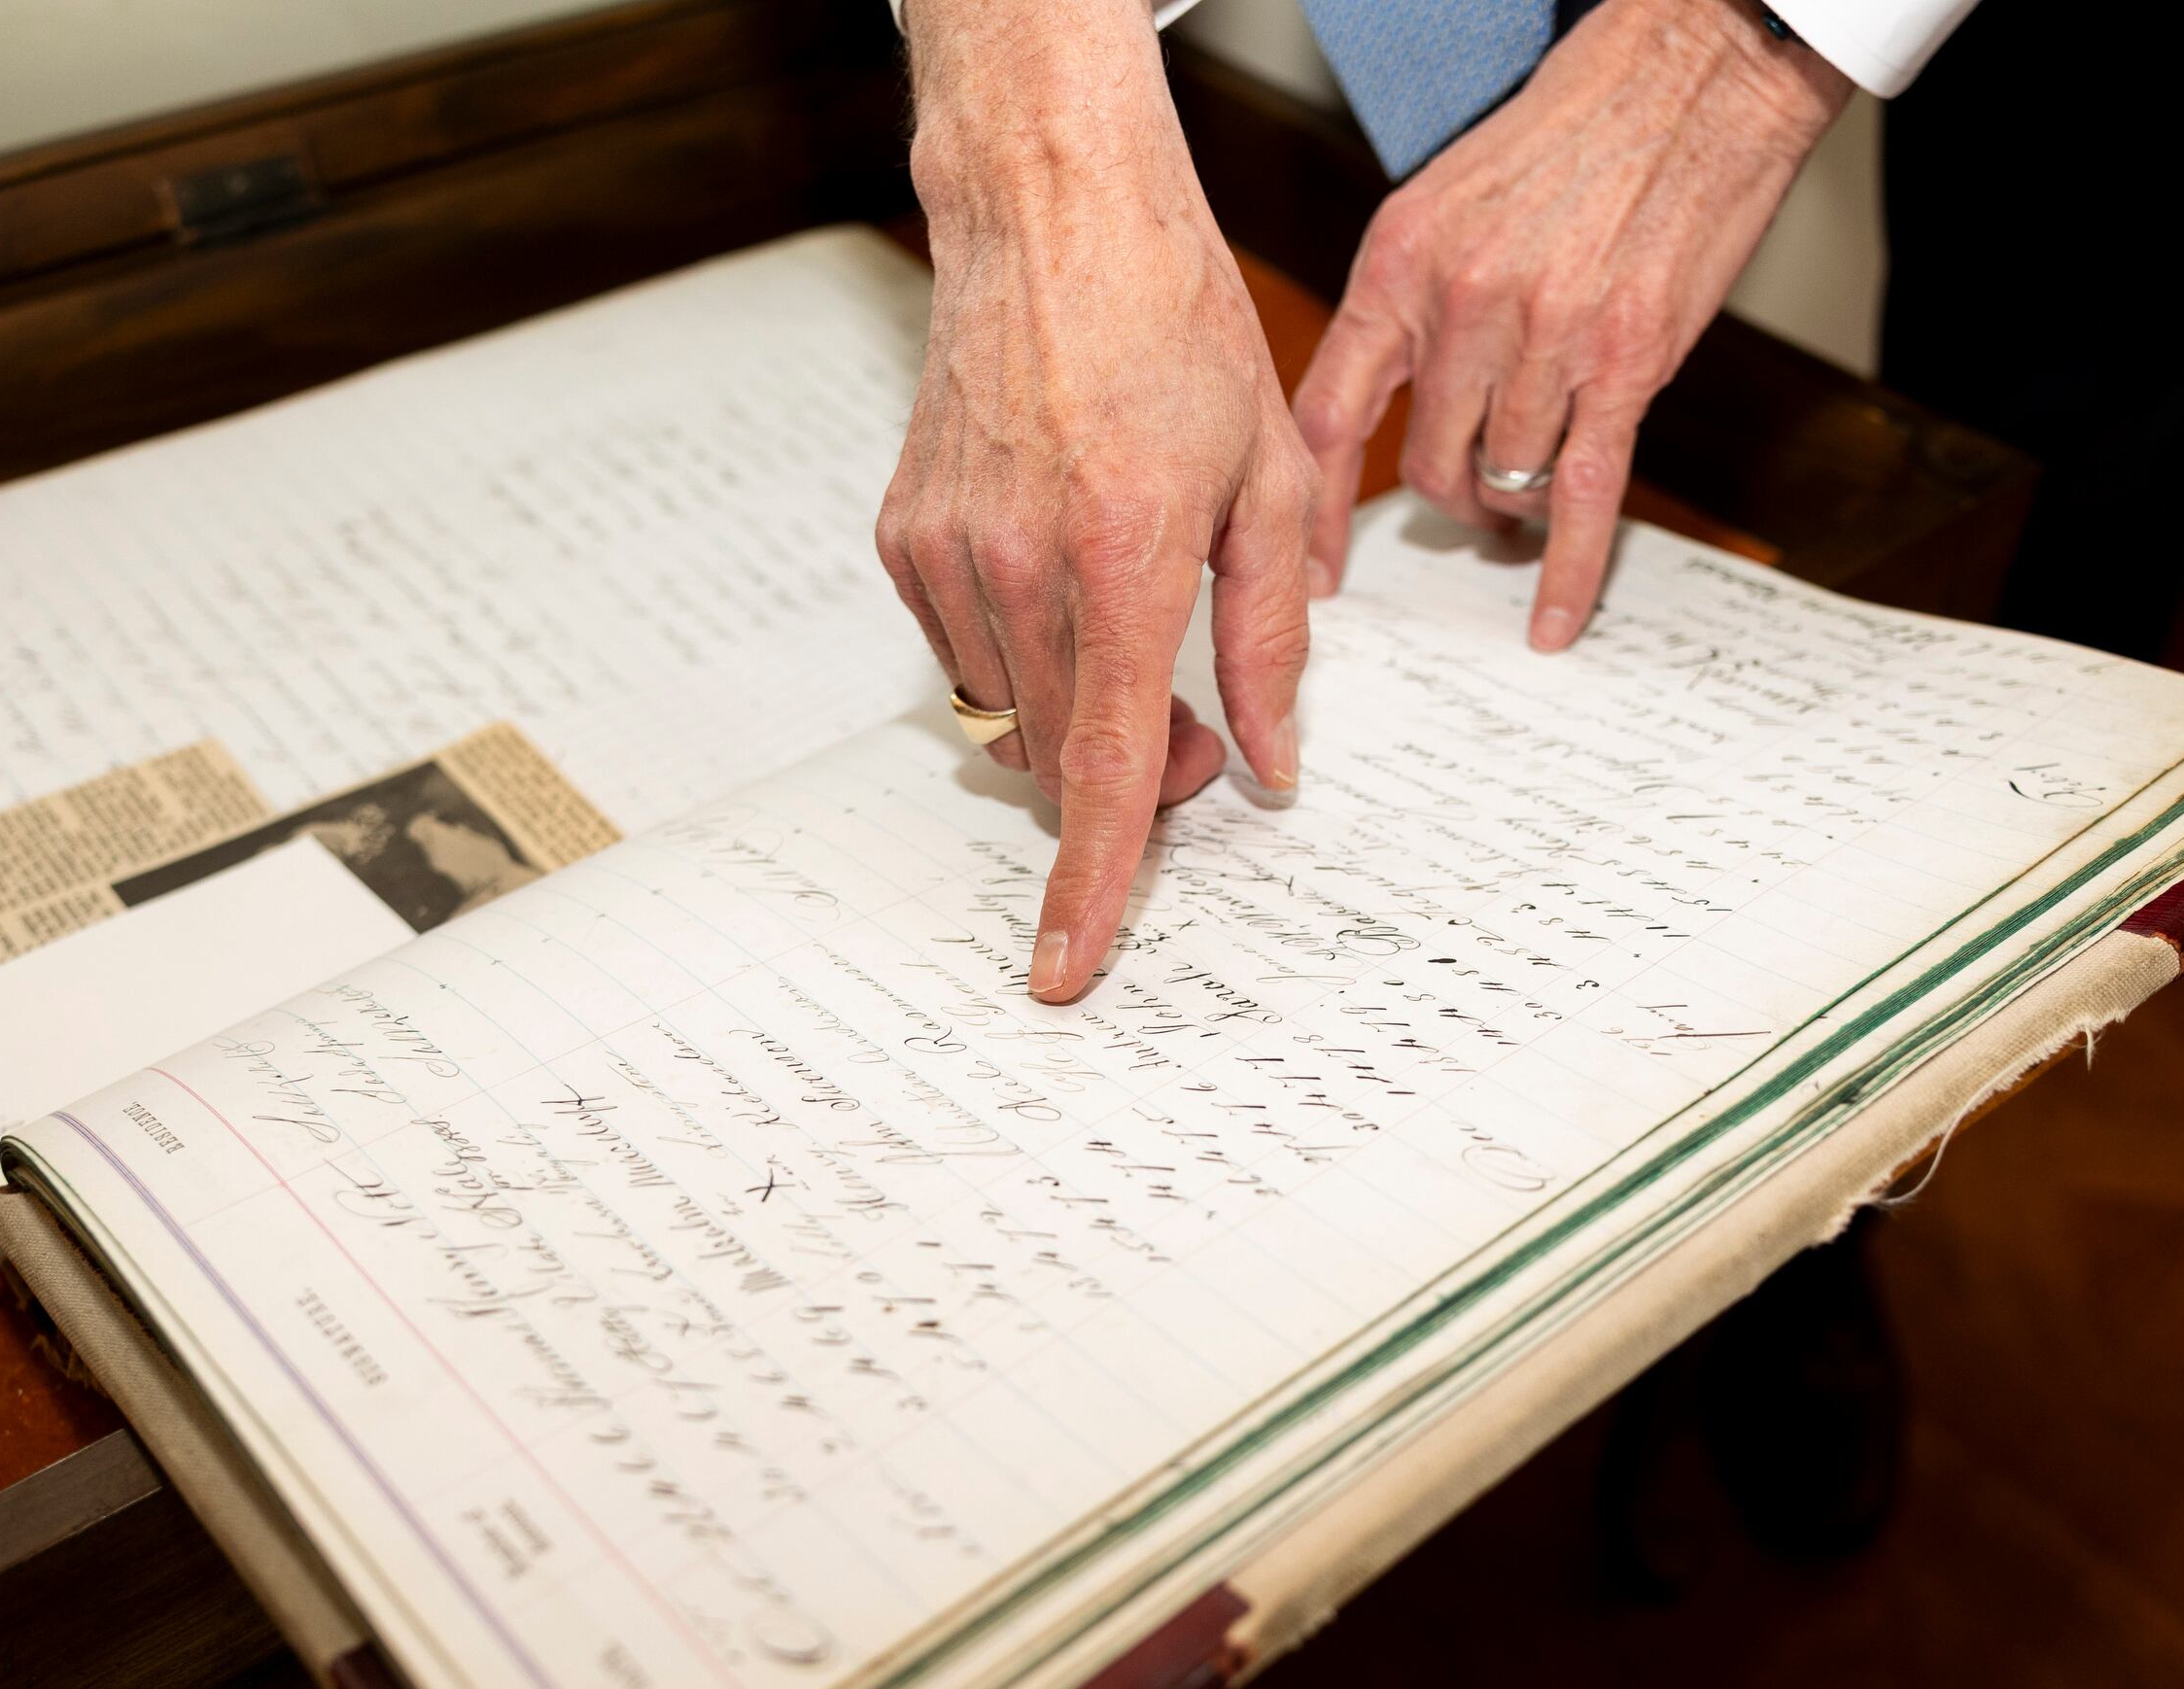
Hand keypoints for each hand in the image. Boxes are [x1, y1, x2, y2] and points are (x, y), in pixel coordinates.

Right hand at [880, 0, 1314, 1002]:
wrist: (1050, 221)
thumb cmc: (1175, 329)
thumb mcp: (1270, 483)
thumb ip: (1275, 640)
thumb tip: (1272, 765)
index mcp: (1125, 558)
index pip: (1103, 767)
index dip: (1090, 886)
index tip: (1065, 972)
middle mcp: (1018, 567)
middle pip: (1064, 757)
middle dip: (1135, 780)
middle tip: (1207, 730)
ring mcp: (948, 554)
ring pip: (1013, 715)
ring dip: (1080, 715)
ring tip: (1139, 630)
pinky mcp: (907, 538)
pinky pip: (968, 654)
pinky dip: (1027, 654)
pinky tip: (1068, 570)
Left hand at [1296, 0, 1849, 646]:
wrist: (1691, 72)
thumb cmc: (1573, 128)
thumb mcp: (1444, 203)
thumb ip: (1409, 305)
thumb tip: (1388, 402)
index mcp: (1399, 264)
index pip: (1328, 416)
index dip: (1314, 507)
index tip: (1308, 565)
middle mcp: (1462, 306)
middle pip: (1423, 463)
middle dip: (1444, 497)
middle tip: (1467, 502)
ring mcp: (1545, 340)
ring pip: (1501, 481)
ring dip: (1510, 506)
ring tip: (1525, 499)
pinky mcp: (1626, 365)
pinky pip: (1581, 496)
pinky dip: (1567, 569)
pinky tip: (1554, 618)